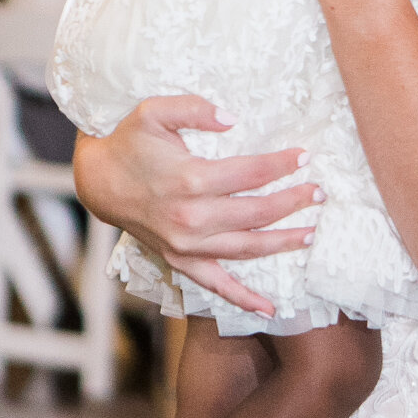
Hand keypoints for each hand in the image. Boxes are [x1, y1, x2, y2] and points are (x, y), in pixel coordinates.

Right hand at [72, 96, 321, 316]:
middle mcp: (191, 218)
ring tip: (311, 233)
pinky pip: (216, 285)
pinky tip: (269, 309)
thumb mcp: (154, 111)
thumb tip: (232, 118)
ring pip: (247, 248)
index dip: (281, 165)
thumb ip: (193, 108)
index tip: (304, 156)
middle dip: (293, 202)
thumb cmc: (130, 142)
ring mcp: (187, 245)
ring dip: (283, 242)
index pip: (252, 174)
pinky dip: (243, 299)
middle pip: (257, 212)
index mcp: (190, 179)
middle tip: (319, 192)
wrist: (98, 181)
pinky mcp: (180, 260)